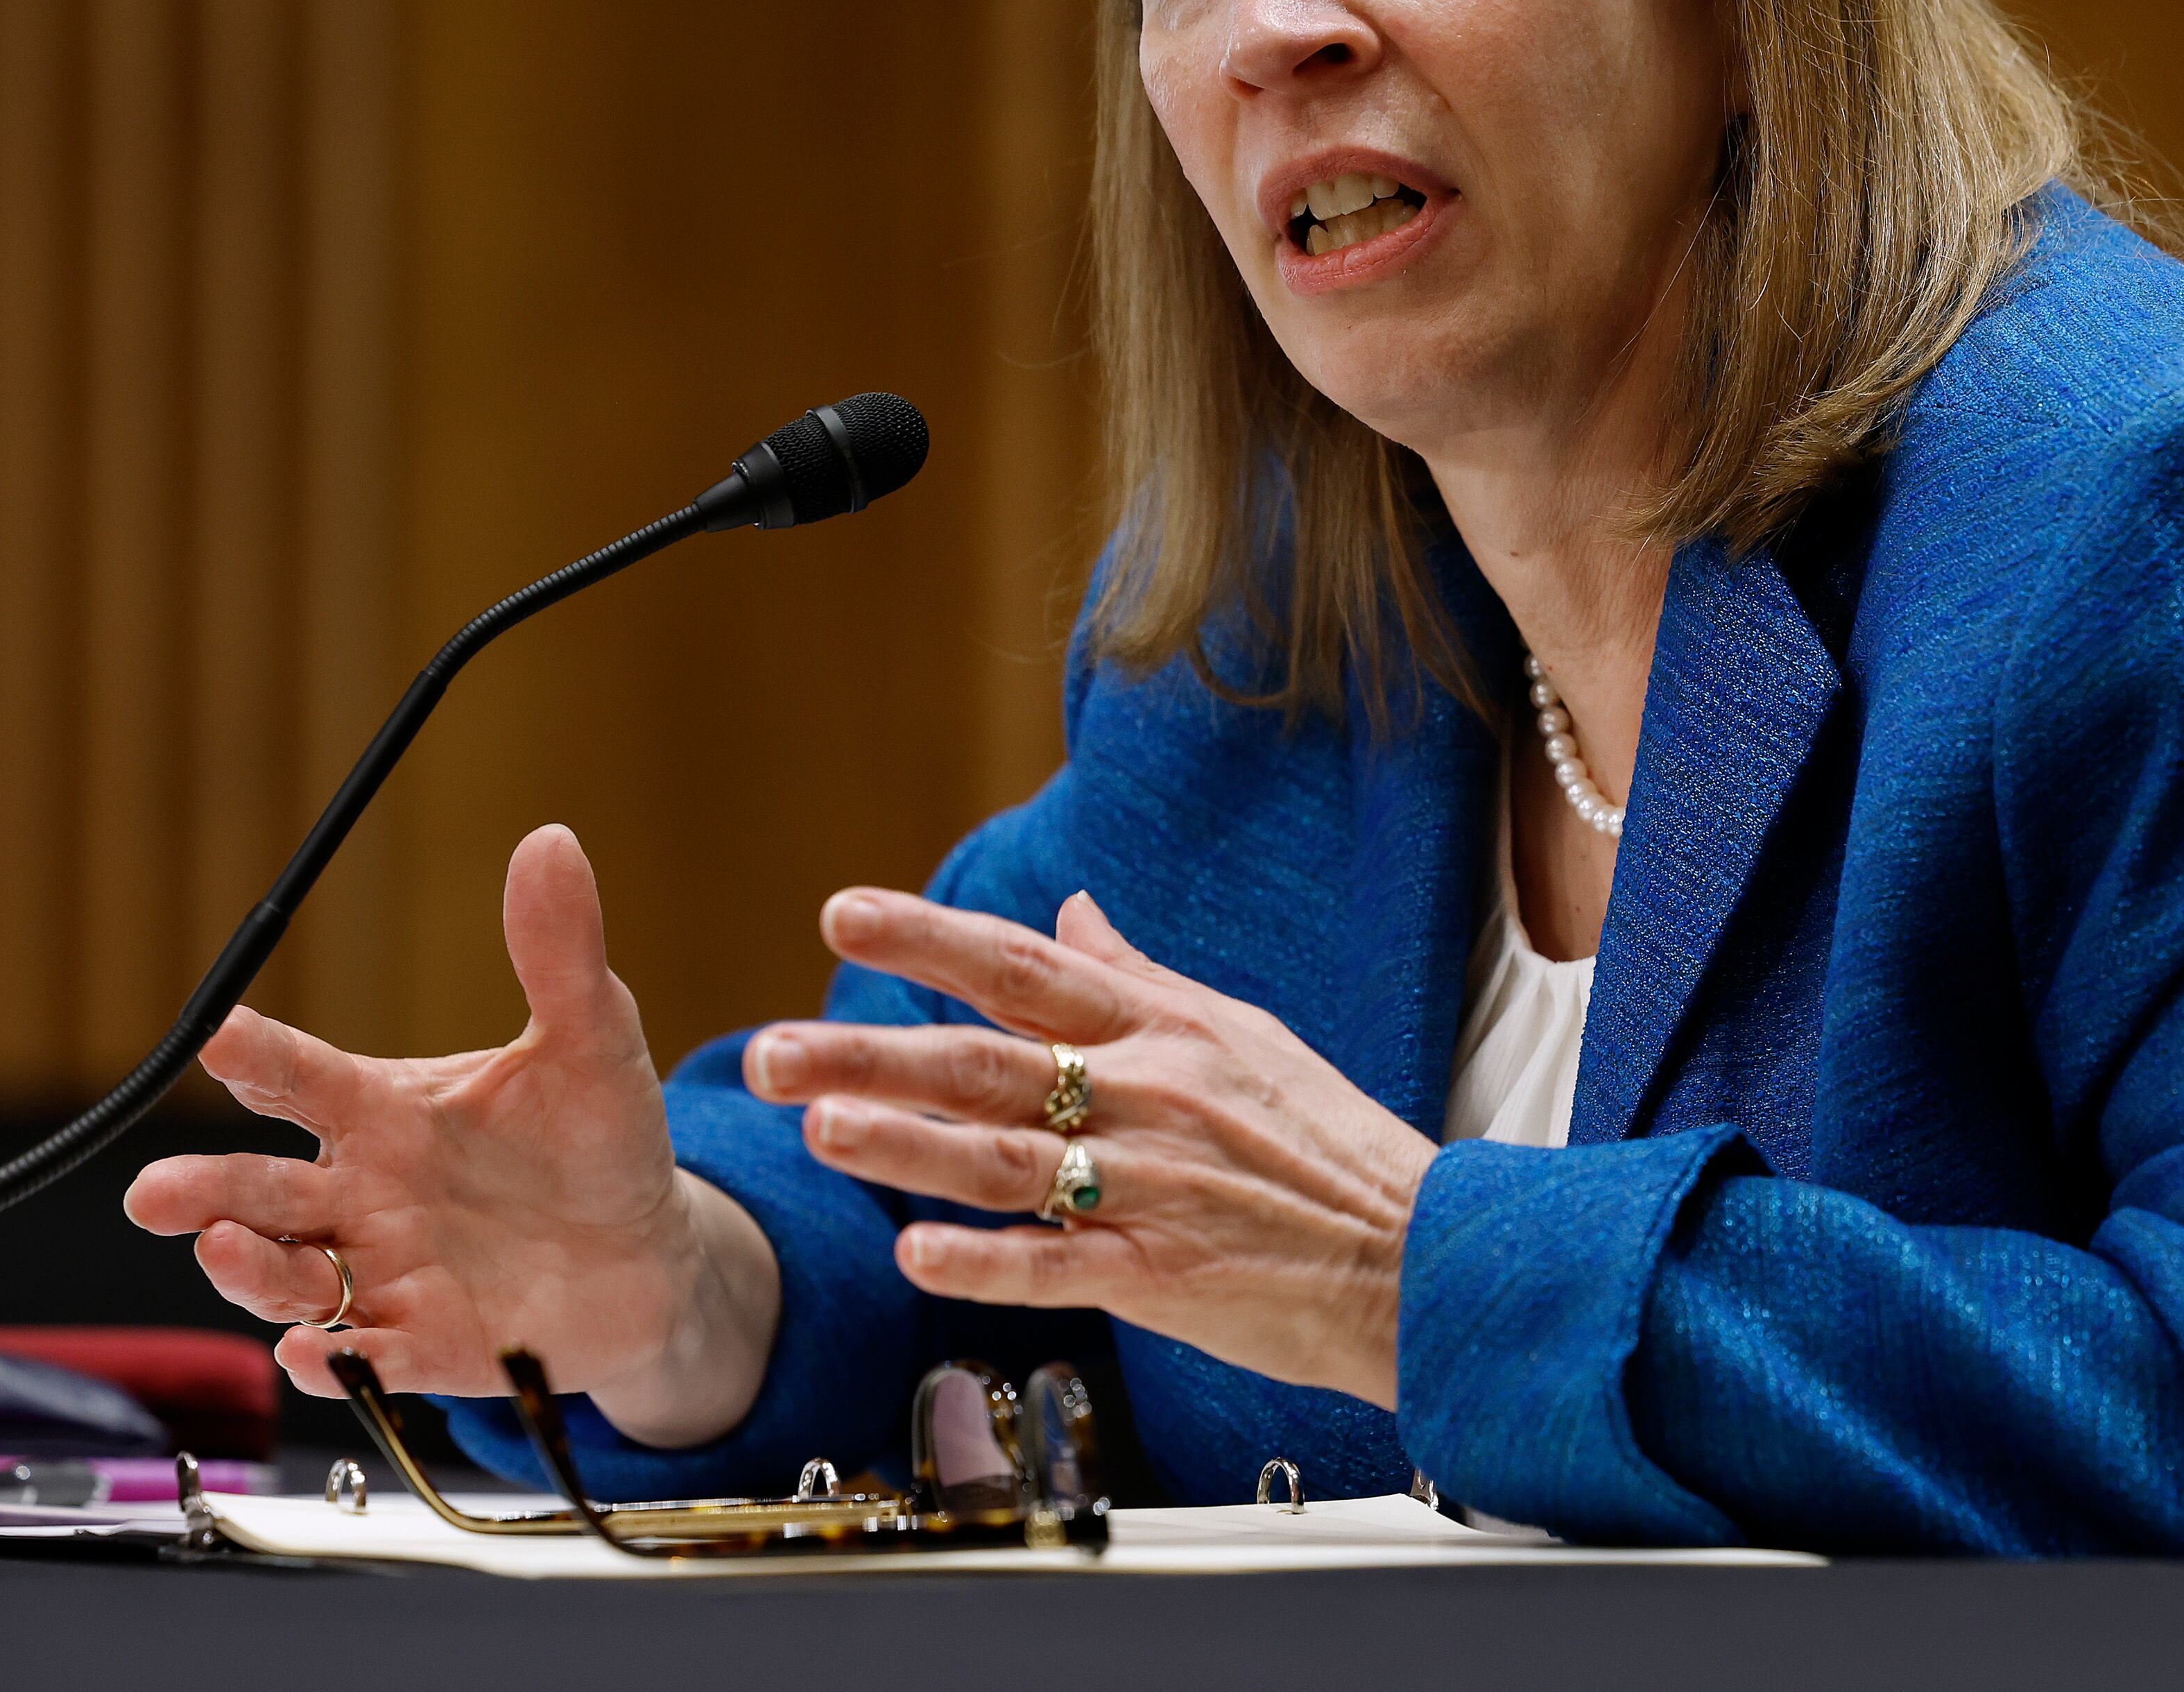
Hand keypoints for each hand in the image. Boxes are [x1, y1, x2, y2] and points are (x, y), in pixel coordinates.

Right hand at [122, 825, 779, 1445]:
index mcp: (386, 1111)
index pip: (302, 1076)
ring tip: (224, 1248)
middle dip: (202, 1192)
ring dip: (247, 1269)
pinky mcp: (423, 1349)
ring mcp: (384, 1275)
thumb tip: (551, 841)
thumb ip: (559, 953)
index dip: (258, 1057)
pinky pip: (364, 1359)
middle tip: (156, 1195)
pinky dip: (333, 1359)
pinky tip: (314, 1354)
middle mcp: (364, 1194)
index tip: (219, 1038)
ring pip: (287, 1278)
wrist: (652, 1254)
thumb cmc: (602, 1140)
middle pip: (260, 1191)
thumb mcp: (593, 1039)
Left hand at [743, 888, 1437, 1410]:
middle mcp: (1144, 1095)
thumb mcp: (1238, 1033)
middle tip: (766, 1051)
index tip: (841, 913)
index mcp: (1157, 1028)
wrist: (1417, 1251)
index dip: (927, 937)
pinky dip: (984, 1261)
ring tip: (815, 1127)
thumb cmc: (1325, 1141)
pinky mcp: (1161, 1274)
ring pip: (1004, 1159)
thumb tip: (1070, 910)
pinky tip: (914, 1252)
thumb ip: (1139, 977)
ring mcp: (1149, 1186)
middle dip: (868, 1051)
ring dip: (903, 1144)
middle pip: (984, 1061)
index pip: (1020, 967)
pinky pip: (1056, 1267)